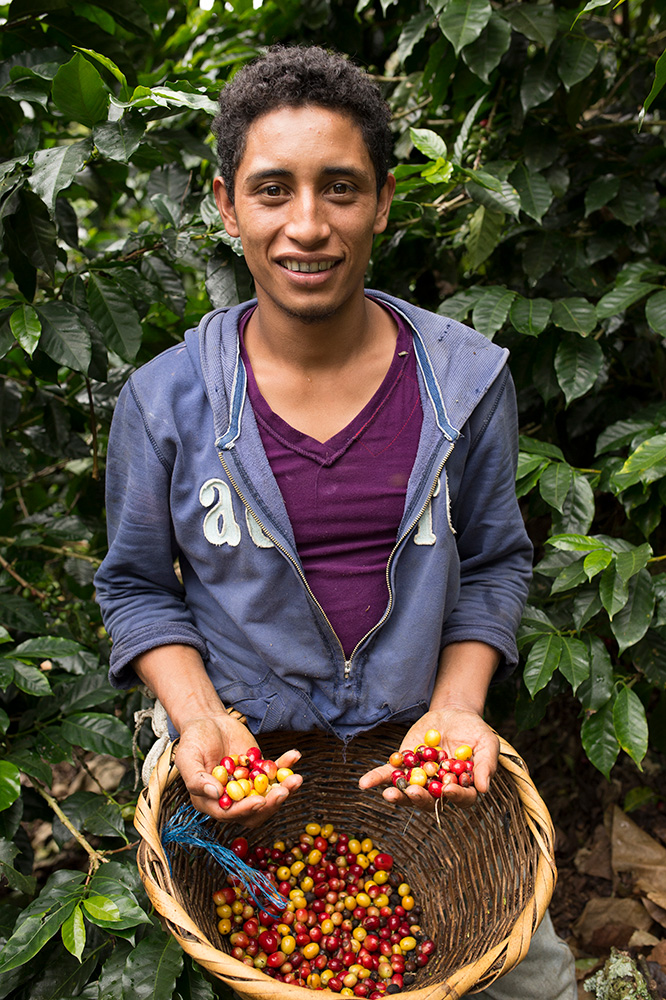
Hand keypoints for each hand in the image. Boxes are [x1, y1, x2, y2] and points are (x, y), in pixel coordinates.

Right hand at [174, 713, 301, 827]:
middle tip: (284, 791)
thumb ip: (196, 779)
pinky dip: (286, 766)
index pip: (230, 813)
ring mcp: (248, 785)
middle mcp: (232, 798)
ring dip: (284, 789)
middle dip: (271, 803)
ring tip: (296, 778)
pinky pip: (276, 773)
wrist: (208, 721)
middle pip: (254, 810)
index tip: (260, 801)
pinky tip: (294, 756)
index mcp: (211, 801)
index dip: (245, 809)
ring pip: (269, 795)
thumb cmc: (194, 740)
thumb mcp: (187, 757)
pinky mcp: (260, 771)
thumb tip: (215, 793)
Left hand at [358, 707, 498, 809]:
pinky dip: (376, 778)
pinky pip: (389, 774)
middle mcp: (439, 789)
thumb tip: (483, 788)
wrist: (453, 713)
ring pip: (407, 791)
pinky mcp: (404, 765)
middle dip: (419, 798)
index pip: (461, 798)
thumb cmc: (474, 731)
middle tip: (412, 792)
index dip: (455, 797)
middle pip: (429, 800)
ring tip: (388, 793)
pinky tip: (364, 783)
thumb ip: (486, 764)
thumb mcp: (487, 742)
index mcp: (462, 787)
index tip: (448, 790)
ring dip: (397, 794)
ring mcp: (420, 779)